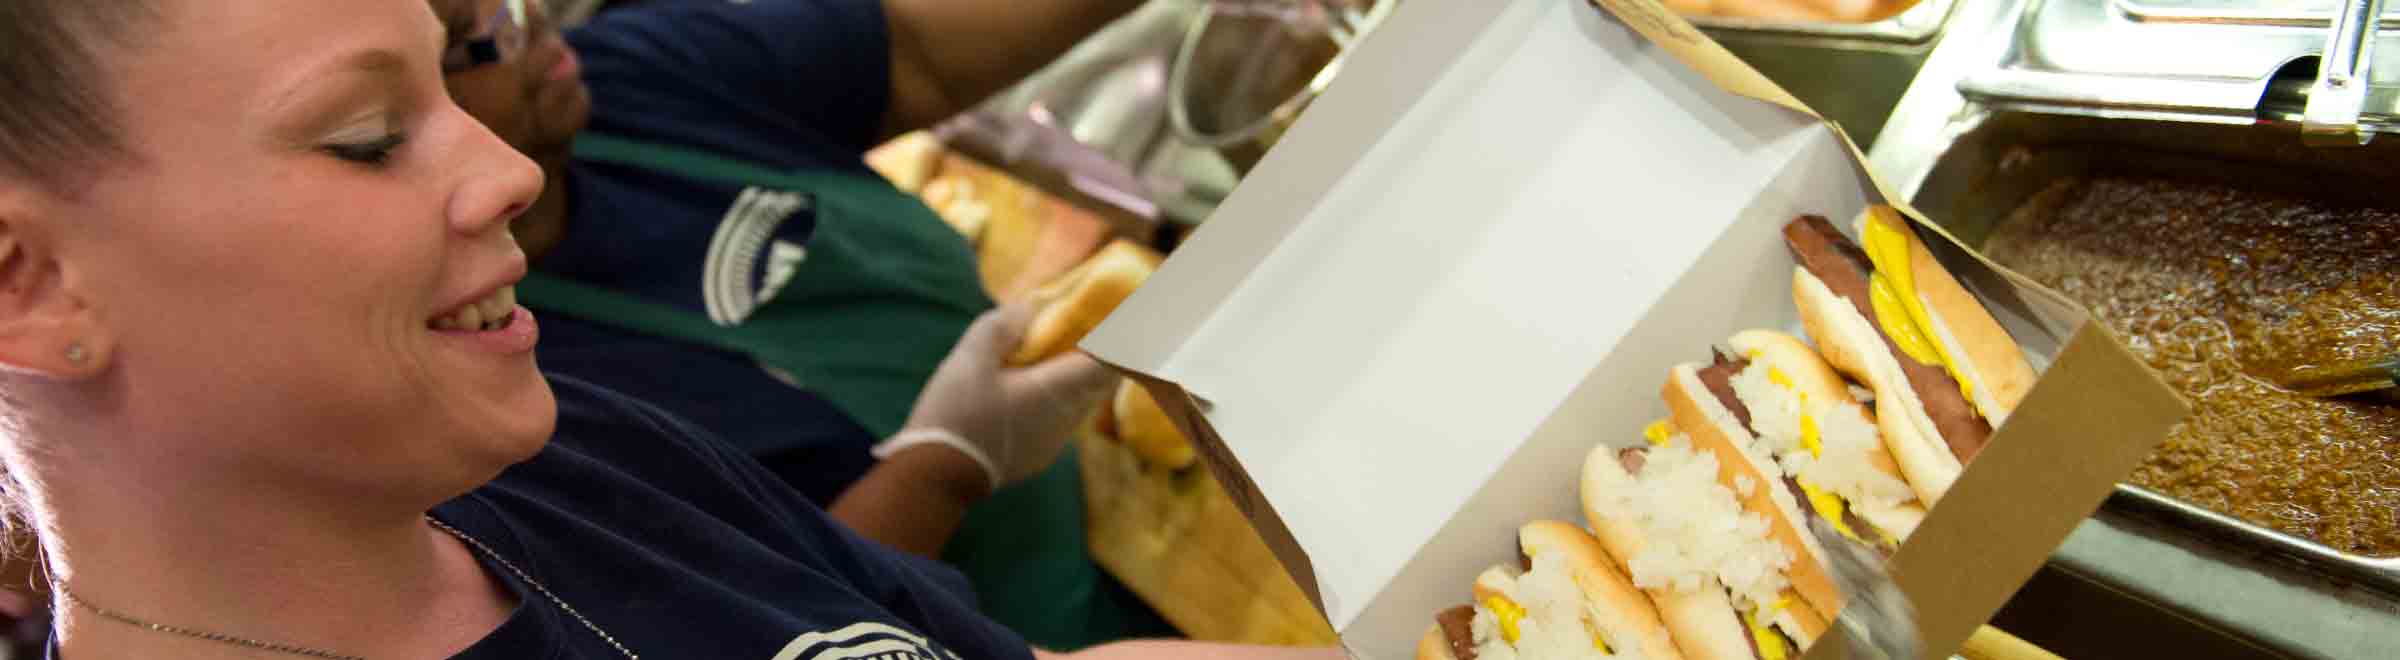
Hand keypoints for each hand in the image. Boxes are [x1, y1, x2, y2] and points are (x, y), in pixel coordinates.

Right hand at [875, 302, 1120, 493]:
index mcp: (1056, 391)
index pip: (1111, 363)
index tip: (1112, 319)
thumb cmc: (955, 413)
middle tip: (1082, 329)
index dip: (1117, 339)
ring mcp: (1054, 442)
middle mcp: (1066, 419)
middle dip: (1097, 354)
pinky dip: (1056, 399)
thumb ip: (1003, 327)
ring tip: (1051, 356)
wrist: (935, 475)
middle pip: (1100, 382)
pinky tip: (1027, 390)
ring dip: (1074, 377)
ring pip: (1081, 402)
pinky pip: (1061, 420)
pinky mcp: (1039, 456)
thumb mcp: (971, 358)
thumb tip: (1030, 307)